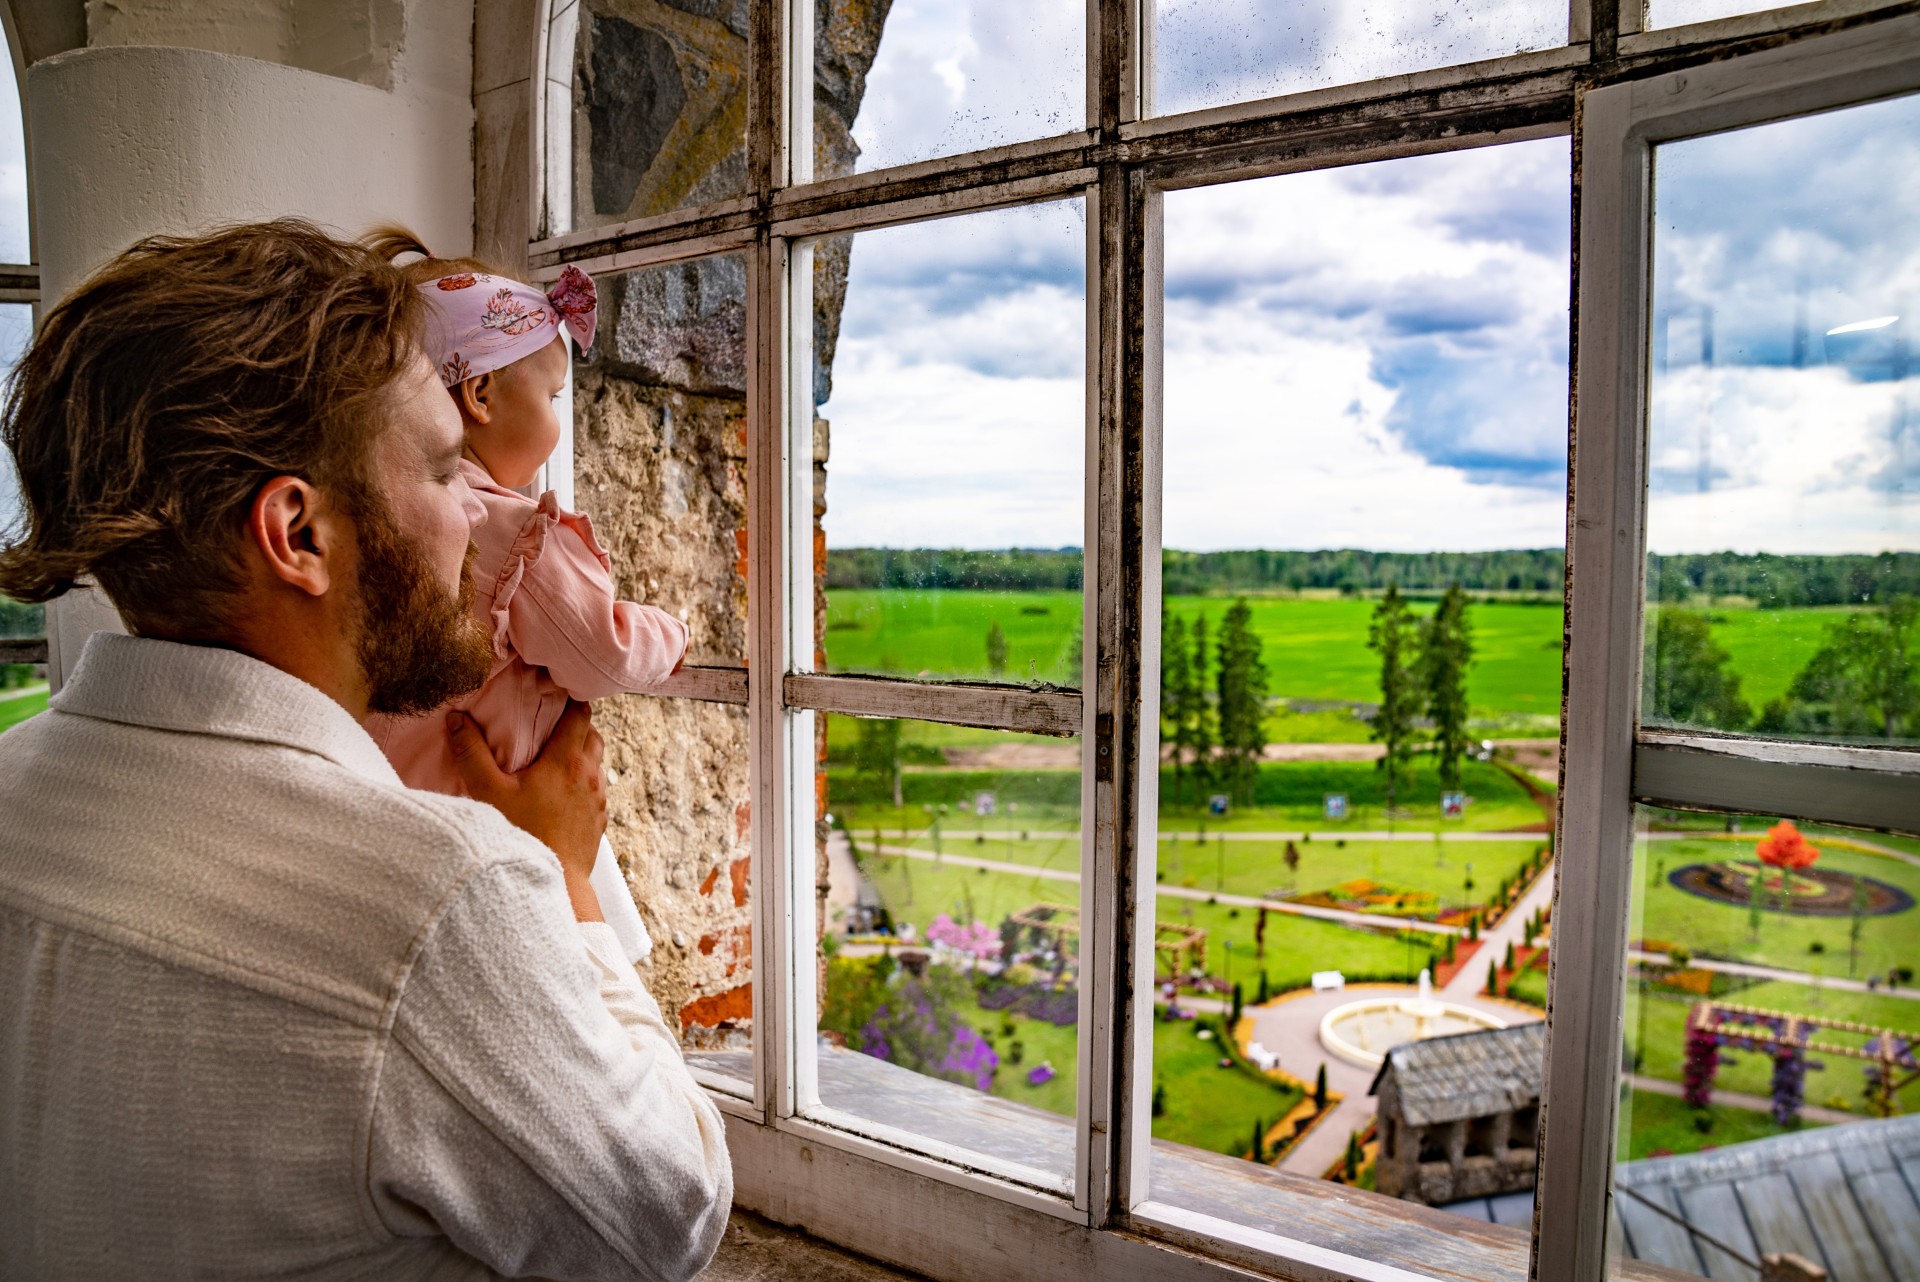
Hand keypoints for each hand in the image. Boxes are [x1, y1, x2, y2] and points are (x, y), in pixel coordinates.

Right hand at [446, 702, 606, 920]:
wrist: (556, 883)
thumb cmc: (522, 836)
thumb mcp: (489, 793)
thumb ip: (472, 754)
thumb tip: (457, 719)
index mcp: (567, 761)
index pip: (580, 714)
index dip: (571, 700)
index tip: (555, 695)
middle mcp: (590, 775)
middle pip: (593, 735)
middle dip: (576, 725)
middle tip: (550, 726)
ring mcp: (598, 800)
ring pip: (597, 763)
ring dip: (581, 755)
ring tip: (553, 759)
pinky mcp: (599, 821)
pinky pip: (596, 790)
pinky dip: (583, 782)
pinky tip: (560, 793)